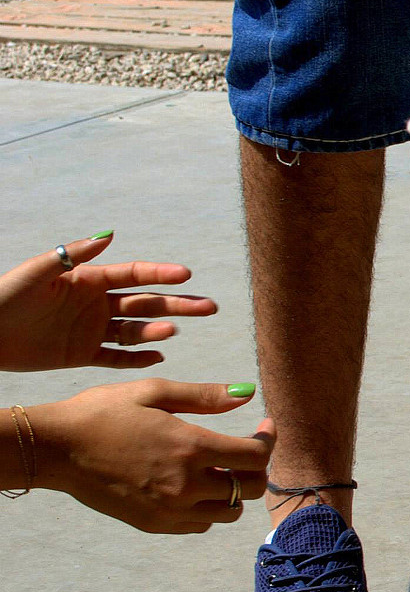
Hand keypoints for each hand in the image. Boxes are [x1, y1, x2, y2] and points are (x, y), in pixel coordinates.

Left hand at [0, 233, 216, 370]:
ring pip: (135, 331)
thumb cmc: (6, 296)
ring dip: (157, 331)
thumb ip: (74, 255)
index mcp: (89, 280)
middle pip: (146, 303)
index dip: (160, 274)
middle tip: (208, 307)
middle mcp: (96, 304)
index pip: (133, 275)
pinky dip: (138, 358)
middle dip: (177, 305)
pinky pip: (118, 358)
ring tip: (174, 332)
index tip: (186, 275)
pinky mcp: (84, 354)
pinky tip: (159, 356)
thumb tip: (110, 233)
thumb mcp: (38, 272)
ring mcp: (93, 330)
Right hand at [30, 379, 275, 533]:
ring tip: (218, 468)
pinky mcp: (154, 524)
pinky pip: (200, 525)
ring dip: (233, 491)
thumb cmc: (104, 412)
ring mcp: (170, 510)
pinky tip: (194, 486)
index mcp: (190, 447)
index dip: (268, 439)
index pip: (256, 456)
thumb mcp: (154, 392)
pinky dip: (208, 508)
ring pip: (228, 512)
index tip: (264, 426)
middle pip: (250, 488)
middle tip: (243, 448)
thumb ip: (205, 396)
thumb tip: (248, 394)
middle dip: (255, 467)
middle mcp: (185, 485)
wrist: (56, 448)